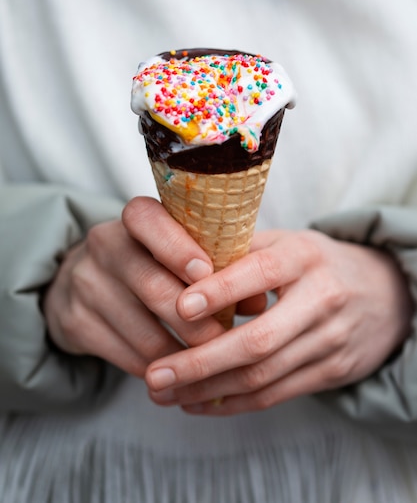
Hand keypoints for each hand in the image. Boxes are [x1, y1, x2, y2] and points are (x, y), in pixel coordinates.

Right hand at [43, 197, 224, 377]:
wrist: (81, 281)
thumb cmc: (150, 263)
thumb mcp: (176, 253)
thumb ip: (218, 268)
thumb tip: (259, 301)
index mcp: (133, 221)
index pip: (146, 219)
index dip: (176, 246)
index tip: (206, 272)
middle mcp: (103, 245)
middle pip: (152, 285)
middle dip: (195, 319)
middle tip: (226, 339)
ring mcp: (85, 284)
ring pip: (143, 330)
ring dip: (182, 353)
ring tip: (210, 362)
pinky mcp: (75, 322)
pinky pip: (126, 355)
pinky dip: (159, 367)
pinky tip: (180, 371)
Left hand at [145, 229, 412, 414]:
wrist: (385, 294)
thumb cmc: (318, 264)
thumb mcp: (288, 243)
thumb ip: (241, 251)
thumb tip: (181, 263)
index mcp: (305, 257)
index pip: (261, 273)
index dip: (220, 291)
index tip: (179, 307)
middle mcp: (321, 299)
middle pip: (258, 340)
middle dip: (200, 363)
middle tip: (155, 375)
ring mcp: (329, 341)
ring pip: (261, 376)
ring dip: (207, 390)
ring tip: (164, 394)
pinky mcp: (331, 372)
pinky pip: (275, 395)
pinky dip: (232, 403)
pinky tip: (197, 403)